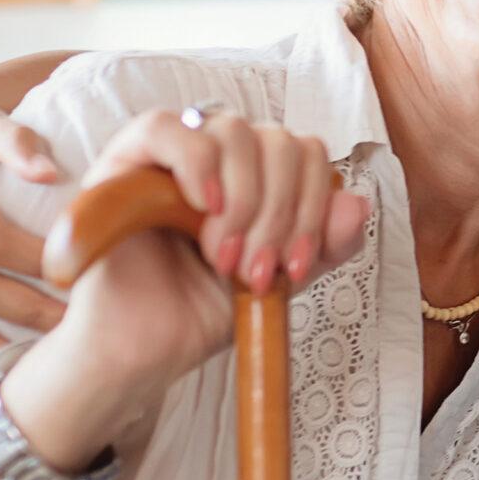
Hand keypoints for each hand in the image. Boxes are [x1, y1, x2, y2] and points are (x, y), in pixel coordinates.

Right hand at [48, 109, 371, 399]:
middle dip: (279, 213)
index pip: (307, 152)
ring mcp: (170, 155)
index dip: (314, 205)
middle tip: (256, 270)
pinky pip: (163, 126)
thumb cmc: (203, 311)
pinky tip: (204, 209)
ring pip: (233, 130)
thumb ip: (324, 244)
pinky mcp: (120, 162)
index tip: (296, 265)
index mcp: (257, 177)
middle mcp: (218, 157)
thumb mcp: (281, 277)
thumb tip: (357, 203)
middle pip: (278, 140)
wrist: (143, 353)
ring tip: (222, 256)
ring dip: (243, 199)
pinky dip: (196, 162)